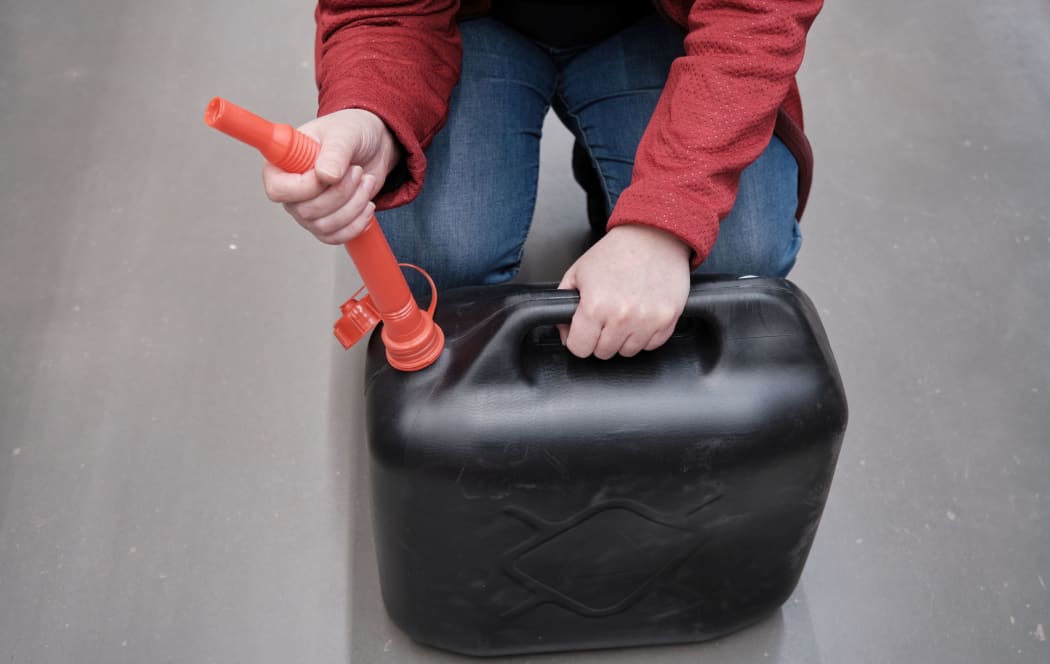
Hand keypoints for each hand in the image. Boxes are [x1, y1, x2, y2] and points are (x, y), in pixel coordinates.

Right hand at [261, 108, 400, 243]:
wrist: (372, 147)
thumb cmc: (350, 133)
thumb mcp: (344, 134)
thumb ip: (334, 153)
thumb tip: (325, 176)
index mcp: (283, 164)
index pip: (277, 190)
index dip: (305, 187)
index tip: (330, 174)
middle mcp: (291, 191)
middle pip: (306, 211)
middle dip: (341, 193)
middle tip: (357, 171)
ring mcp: (307, 211)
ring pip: (324, 226)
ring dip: (354, 205)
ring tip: (365, 181)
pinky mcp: (326, 223)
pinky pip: (337, 236)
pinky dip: (358, 223)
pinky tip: (367, 204)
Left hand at [558, 224, 691, 358]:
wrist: (653, 236)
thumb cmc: (616, 252)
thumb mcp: (578, 272)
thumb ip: (564, 305)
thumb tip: (565, 334)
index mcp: (595, 306)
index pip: (580, 348)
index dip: (578, 340)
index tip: (583, 332)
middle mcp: (622, 317)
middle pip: (603, 353)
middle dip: (600, 338)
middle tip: (605, 317)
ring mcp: (647, 320)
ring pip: (628, 352)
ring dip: (623, 338)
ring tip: (624, 313)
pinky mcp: (667, 320)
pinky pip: (652, 345)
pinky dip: (645, 335)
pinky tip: (641, 314)